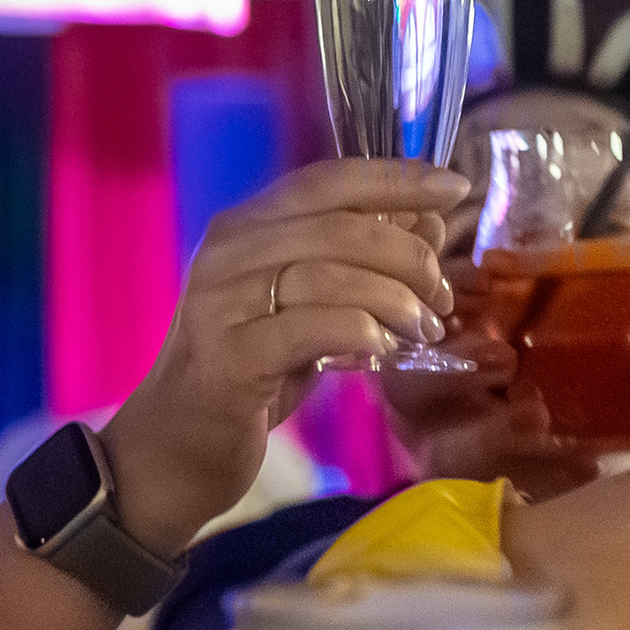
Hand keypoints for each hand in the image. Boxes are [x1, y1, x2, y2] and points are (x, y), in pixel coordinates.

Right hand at [101, 158, 463, 544]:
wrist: (174, 451)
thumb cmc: (248, 378)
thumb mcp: (307, 311)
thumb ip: (356, 266)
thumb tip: (424, 220)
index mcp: (245, 229)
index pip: (328, 181)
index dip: (395, 178)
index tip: (455, 186)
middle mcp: (228, 252)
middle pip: (339, 224)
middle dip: (409, 255)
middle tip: (442, 294)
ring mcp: (223, 302)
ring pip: (331, 272)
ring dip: (397, 300)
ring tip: (426, 330)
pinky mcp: (230, 357)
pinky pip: (314, 327)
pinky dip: (362, 333)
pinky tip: (384, 351)